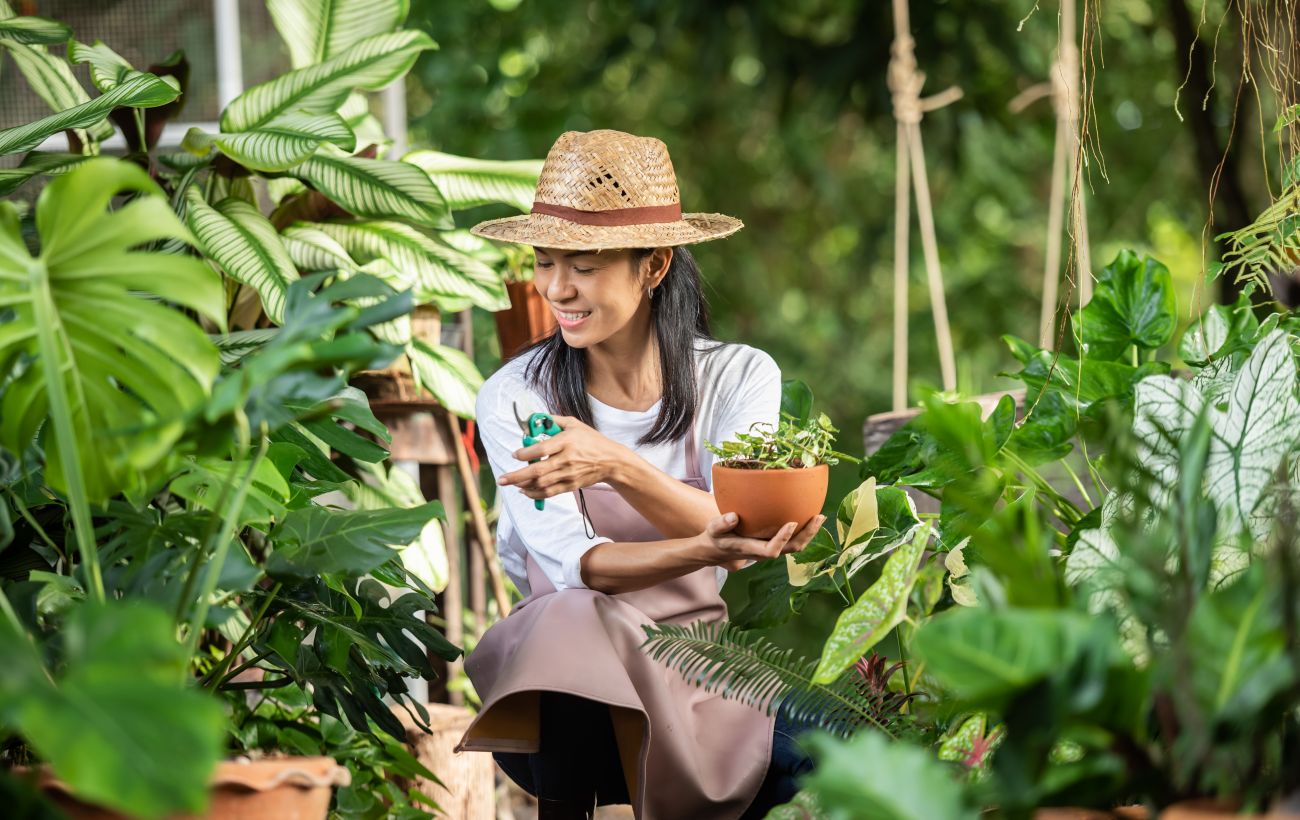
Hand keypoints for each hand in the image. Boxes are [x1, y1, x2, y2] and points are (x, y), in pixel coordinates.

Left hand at [497, 414, 628, 499]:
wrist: (611, 461)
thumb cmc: (591, 440)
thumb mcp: (575, 424)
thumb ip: (554, 420)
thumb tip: (536, 418)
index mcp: (567, 441)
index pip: (541, 449)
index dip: (525, 453)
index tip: (515, 454)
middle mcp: (567, 459)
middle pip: (537, 470)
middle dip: (516, 476)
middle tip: (501, 478)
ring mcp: (569, 474)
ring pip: (541, 483)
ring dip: (523, 485)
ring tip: (511, 484)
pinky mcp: (571, 485)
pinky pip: (550, 492)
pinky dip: (535, 494)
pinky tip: (525, 491)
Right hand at [698, 512, 826, 570]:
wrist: (718, 549)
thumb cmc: (716, 537)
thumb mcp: (713, 530)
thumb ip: (721, 524)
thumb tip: (733, 517)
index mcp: (750, 549)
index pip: (771, 550)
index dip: (783, 539)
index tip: (792, 523)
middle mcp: (764, 552)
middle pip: (791, 550)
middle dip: (807, 535)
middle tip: (818, 517)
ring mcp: (771, 548)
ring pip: (795, 546)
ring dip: (809, 533)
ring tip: (820, 516)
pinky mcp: (773, 543)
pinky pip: (792, 540)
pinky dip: (803, 530)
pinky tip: (809, 515)